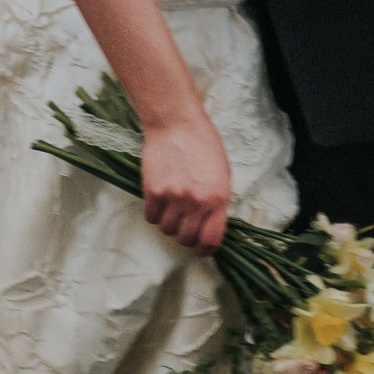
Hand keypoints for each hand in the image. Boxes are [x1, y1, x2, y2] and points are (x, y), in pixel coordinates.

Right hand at [142, 108, 231, 254]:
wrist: (176, 123)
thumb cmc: (203, 144)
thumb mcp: (222, 174)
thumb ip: (218, 202)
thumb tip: (210, 226)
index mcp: (218, 198)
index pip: (211, 240)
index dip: (205, 250)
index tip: (200, 250)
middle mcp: (196, 202)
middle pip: (186, 239)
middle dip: (185, 237)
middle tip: (183, 225)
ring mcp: (174, 197)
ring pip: (167, 230)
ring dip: (169, 223)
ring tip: (171, 207)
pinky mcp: (153, 191)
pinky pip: (151, 217)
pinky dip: (154, 213)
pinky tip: (159, 200)